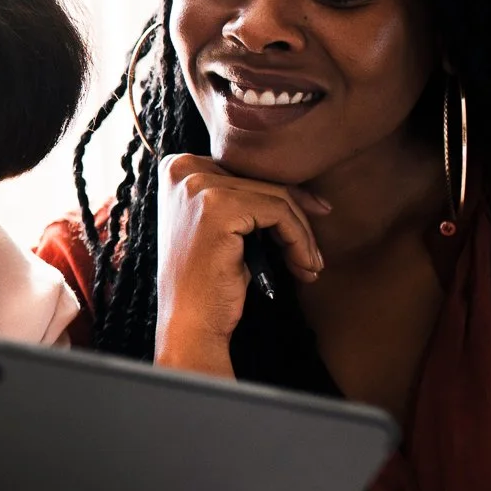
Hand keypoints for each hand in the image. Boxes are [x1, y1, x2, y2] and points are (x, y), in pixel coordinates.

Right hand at [154, 155, 329, 373]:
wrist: (189, 322)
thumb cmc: (208, 279)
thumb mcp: (223, 227)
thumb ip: (242, 196)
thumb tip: (301, 185)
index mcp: (176, 168)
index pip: (246, 171)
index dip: (284, 195)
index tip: (314, 217)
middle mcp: (181, 168)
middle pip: (263, 180)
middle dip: (298, 218)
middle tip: (313, 255)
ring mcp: (196, 185)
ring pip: (277, 196)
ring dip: (303, 235)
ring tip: (310, 266)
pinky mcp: (217, 205)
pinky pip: (279, 212)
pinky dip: (299, 241)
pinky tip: (302, 267)